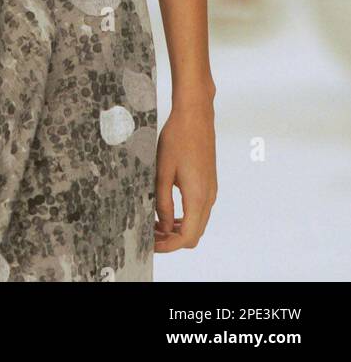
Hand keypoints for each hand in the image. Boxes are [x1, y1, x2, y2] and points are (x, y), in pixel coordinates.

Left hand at [154, 97, 217, 253]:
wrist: (195, 115)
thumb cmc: (178, 138)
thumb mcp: (163, 171)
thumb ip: (162, 201)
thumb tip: (162, 225)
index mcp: (197, 196)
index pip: (187, 237)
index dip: (168, 246)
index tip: (151, 245)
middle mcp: (208, 197)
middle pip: (194, 234)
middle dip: (172, 240)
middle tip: (150, 236)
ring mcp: (210, 190)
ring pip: (197, 223)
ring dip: (178, 229)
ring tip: (155, 224)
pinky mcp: (209, 183)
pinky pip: (199, 210)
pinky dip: (184, 217)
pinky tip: (167, 210)